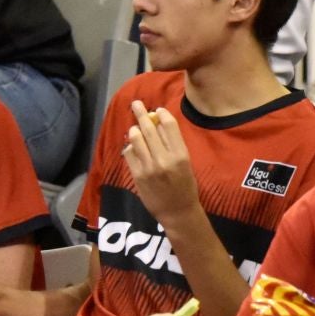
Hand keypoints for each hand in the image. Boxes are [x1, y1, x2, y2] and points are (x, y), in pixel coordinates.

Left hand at [123, 102, 201, 224]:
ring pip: (136, 138)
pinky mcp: (137, 175)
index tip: (157, 110)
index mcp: (181, 155)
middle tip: (136, 104)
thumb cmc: (185, 185)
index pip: (169, 125)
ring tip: (136, 129)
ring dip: (134, 130)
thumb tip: (159, 122)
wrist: (177, 212)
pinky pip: (129, 153)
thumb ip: (173, 143)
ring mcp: (149, 167)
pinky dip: (130, 147)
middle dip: (141, 113)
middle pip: (149, 128)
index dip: (162, 114)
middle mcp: (164, 159)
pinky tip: (133, 147)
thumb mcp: (185, 162)